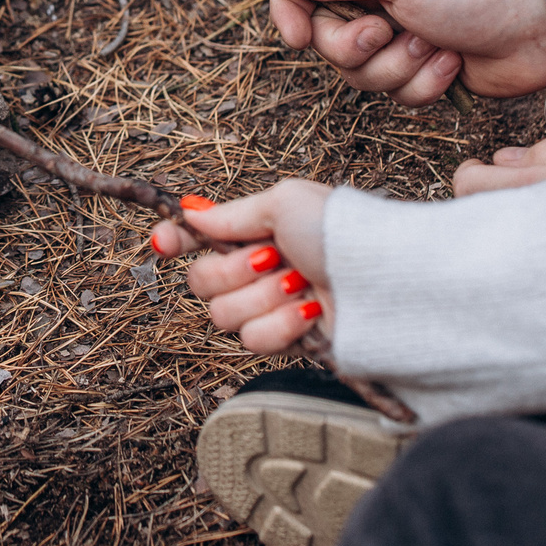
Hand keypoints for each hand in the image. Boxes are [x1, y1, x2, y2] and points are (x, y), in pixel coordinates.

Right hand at [149, 179, 330, 353]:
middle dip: (235, 271)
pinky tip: (311, 312)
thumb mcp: (285, 204)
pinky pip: (255, 341)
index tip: (164, 241)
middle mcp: (258, 270)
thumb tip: (191, 212)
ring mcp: (271, 307)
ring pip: (225, 315)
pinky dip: (283, 324)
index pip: (199, 239)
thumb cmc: (341, 233)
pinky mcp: (287, 341)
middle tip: (274, 259)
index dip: (176, 241)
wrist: (381, 281)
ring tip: (302, 285)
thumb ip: (233, 214)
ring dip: (265, 298)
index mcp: (256, 233)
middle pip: (202, 283)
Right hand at [265, 0, 545, 107]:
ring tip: (435, 45)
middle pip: (325, 37)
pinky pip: (396, 94)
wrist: (540, 27)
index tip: (300, 38)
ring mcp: (400, 32)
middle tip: (389, 32)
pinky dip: (424, 84)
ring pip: (359, 73)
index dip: (291, 13)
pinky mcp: (423, 69)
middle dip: (356, 46)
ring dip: (397, 66)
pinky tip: (453, 64)